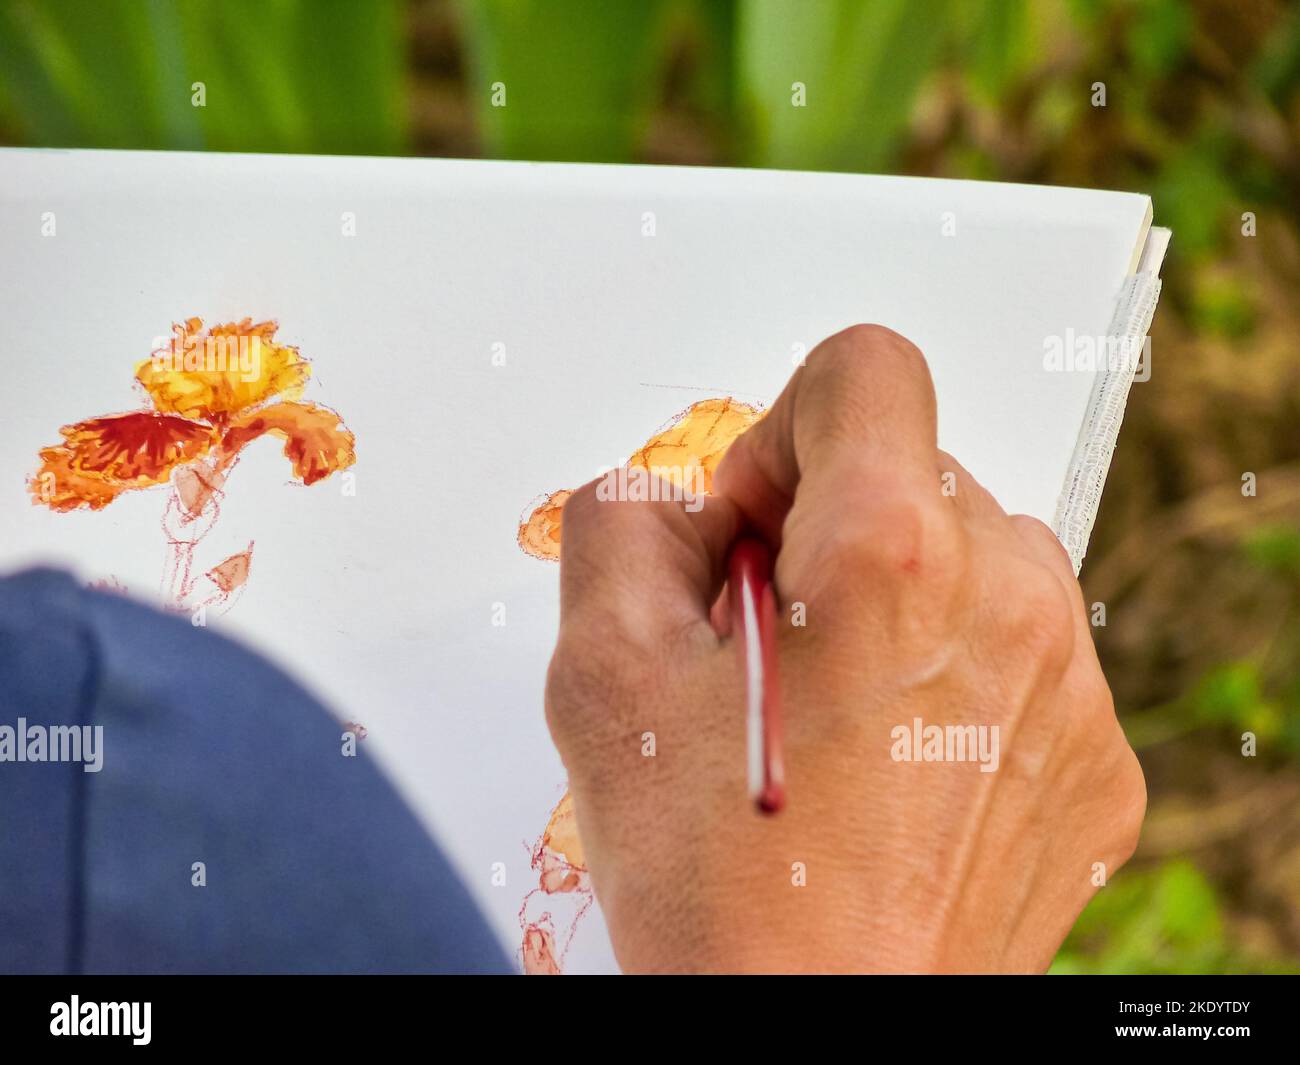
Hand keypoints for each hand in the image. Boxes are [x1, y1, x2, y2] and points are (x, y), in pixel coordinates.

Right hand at [544, 324, 1145, 972]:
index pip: (865, 369)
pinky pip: (1023, 653)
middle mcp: (1009, 603)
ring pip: (974, 558)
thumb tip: (672, 506)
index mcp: (892, 557)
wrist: (816, 1037)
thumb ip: (619, 526)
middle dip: (824, 529)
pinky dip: (953, 677)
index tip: (750, 530)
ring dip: (894, 599)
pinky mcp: (1093, 760)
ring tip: (828, 709)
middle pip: (915, 470)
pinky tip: (890, 765)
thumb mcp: (603, 677)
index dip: (780, 430)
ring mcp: (1068, 686)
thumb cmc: (724, 890)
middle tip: (766, 643)